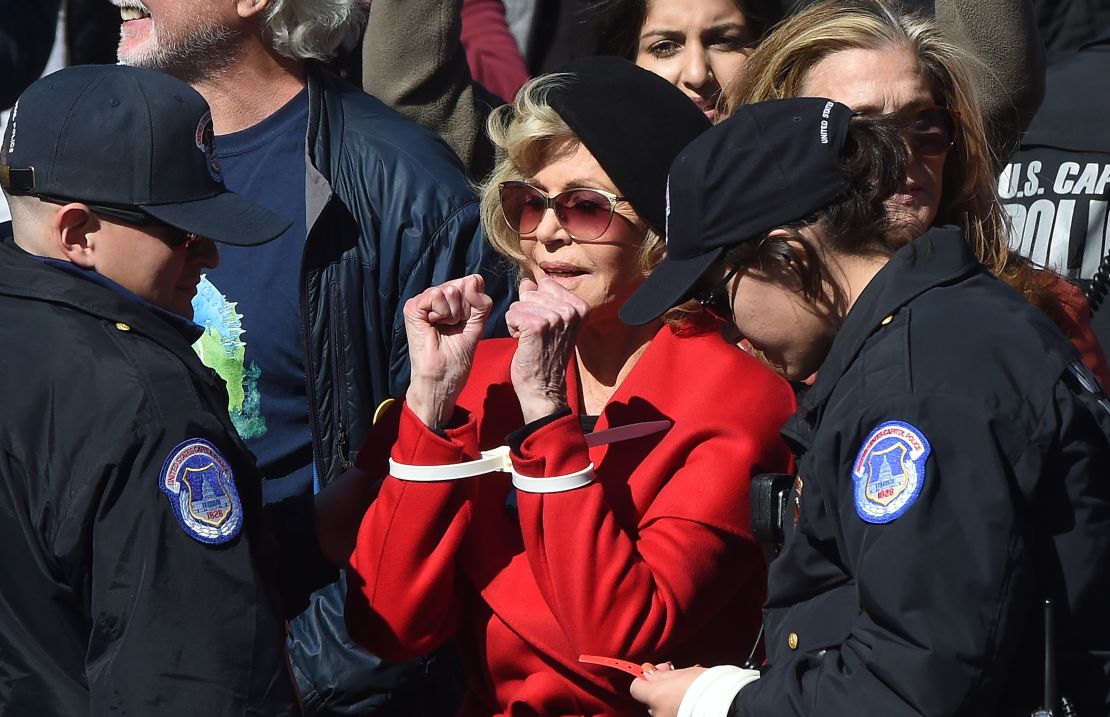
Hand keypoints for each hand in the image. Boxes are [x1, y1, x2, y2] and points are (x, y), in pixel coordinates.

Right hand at [403, 275, 491, 427]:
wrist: (442, 378)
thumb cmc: (457, 357)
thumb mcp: (477, 325)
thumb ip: (481, 302)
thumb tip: (473, 279)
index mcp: (451, 301)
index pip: (472, 282)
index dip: (475, 304)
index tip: (466, 323)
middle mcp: (437, 297)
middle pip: (462, 285)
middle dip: (464, 310)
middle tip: (454, 328)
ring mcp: (423, 301)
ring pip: (450, 289)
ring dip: (453, 314)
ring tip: (444, 329)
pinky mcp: (412, 307)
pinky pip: (435, 295)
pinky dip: (441, 313)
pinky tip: (434, 326)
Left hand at [505, 278, 589, 422]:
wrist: (544, 388)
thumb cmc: (545, 356)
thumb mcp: (552, 322)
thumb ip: (541, 298)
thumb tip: (527, 282)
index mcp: (580, 306)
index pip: (545, 284)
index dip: (537, 303)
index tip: (546, 326)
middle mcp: (571, 310)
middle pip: (530, 292)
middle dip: (526, 312)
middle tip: (538, 336)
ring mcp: (556, 317)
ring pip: (519, 304)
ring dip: (519, 322)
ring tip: (532, 340)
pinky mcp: (538, 326)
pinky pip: (512, 314)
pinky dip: (512, 329)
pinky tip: (524, 343)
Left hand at [629, 665, 705, 716]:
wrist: (728, 704)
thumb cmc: (704, 685)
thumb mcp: (681, 673)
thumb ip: (661, 674)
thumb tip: (649, 673)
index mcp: (655, 697)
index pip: (635, 688)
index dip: (644, 679)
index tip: (654, 673)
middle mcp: (658, 714)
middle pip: (650, 700)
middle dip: (660, 690)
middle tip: (676, 679)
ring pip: (662, 709)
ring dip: (670, 701)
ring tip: (688, 692)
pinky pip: (672, 714)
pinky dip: (678, 709)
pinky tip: (691, 702)